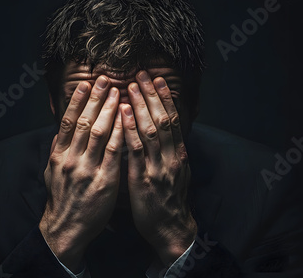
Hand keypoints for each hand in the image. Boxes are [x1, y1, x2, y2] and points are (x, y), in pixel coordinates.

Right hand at [40, 76, 123, 271]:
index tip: (85, 83)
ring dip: (109, 110)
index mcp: (59, 155)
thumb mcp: (52, 173)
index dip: (77, 100)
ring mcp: (87, 169)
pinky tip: (127, 120)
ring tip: (118, 92)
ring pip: (99, 132)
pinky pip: (114, 152)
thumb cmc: (62, 199)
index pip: (68, 121)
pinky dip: (120, 133)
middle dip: (95, 98)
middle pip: (85, 121)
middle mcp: (71, 159)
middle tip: (105, 79)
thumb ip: (57, 150)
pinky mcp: (104, 181)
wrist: (66, 228)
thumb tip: (60, 131)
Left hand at [121, 71, 196, 265]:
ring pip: (151, 130)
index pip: (172, 119)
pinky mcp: (143, 180)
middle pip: (162, 119)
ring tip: (132, 85)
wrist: (170, 228)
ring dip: (141, 105)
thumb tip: (165, 132)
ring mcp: (158, 167)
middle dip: (152, 94)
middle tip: (143, 73)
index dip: (164, 98)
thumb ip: (170, 152)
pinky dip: (130, 129)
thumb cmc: (169, 200)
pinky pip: (136, 150)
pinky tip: (124, 112)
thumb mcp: (176, 173)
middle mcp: (171, 157)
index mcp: (178, 154)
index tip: (157, 79)